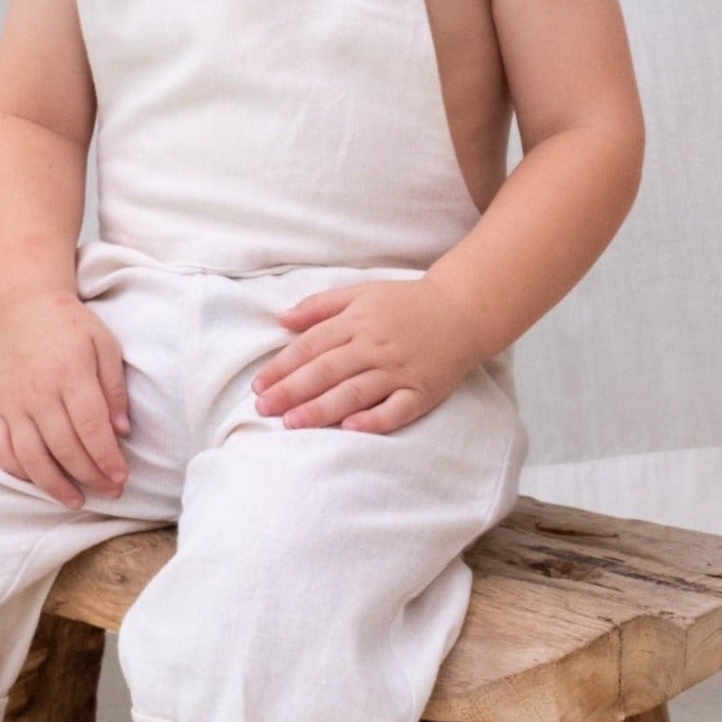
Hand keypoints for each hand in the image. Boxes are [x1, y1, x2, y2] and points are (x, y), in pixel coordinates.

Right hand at [0, 289, 130, 507]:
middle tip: (110, 491)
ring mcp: (14, 402)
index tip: (122, 477)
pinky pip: (1, 447)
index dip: (107, 458)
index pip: (90, 427)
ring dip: (54, 485)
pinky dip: (18, 470)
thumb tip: (122, 430)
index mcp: (69, 372)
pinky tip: (38, 482)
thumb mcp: (105, 344)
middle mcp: (38, 392)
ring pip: (31, 455)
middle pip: (63, 447)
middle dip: (90, 476)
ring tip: (76, 501)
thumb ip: (114, 388)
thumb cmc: (71, 327)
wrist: (24, 309)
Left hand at [250, 277, 481, 433]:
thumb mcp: (361, 292)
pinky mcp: (422, 391)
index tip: (258, 386)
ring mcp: (400, 370)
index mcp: (358, 321)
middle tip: (264, 409)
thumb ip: (320, 306)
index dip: (282, 366)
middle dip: (292, 390)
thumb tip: (281, 319)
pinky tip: (350, 429)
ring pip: (355, 391)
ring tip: (292, 423)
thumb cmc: (406, 303)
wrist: (463, 311)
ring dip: (322, 408)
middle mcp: (376, 345)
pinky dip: (374, 420)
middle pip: (327, 370)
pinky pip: (396, 409)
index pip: (311, 346)